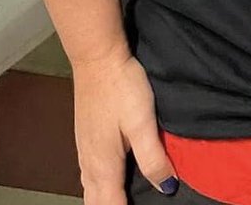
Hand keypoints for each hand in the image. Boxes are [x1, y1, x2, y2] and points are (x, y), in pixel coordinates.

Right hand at [71, 45, 177, 203]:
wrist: (97, 59)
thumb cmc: (122, 87)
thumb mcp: (143, 122)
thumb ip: (153, 157)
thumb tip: (166, 188)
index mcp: (104, 166)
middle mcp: (89, 164)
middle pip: (97, 203)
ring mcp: (84, 152)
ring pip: (90, 191)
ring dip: (104, 202)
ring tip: (121, 203)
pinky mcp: (85, 140)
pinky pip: (88, 177)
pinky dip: (98, 188)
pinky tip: (108, 182)